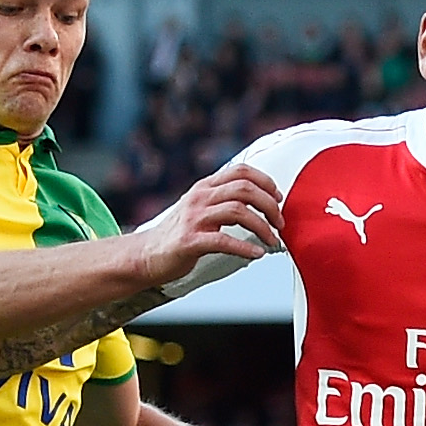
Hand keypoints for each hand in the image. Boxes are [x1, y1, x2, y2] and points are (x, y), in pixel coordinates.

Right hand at [135, 165, 285, 286]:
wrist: (146, 254)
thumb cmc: (177, 234)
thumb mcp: (199, 208)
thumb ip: (221, 200)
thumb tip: (257, 200)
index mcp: (204, 187)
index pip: (241, 171)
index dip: (265, 182)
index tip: (278, 199)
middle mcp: (199, 197)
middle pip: (244, 189)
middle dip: (270, 205)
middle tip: (280, 223)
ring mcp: (194, 218)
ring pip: (238, 211)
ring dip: (262, 227)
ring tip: (272, 240)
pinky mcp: (189, 241)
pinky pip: (224, 241)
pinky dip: (245, 248)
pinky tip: (257, 254)